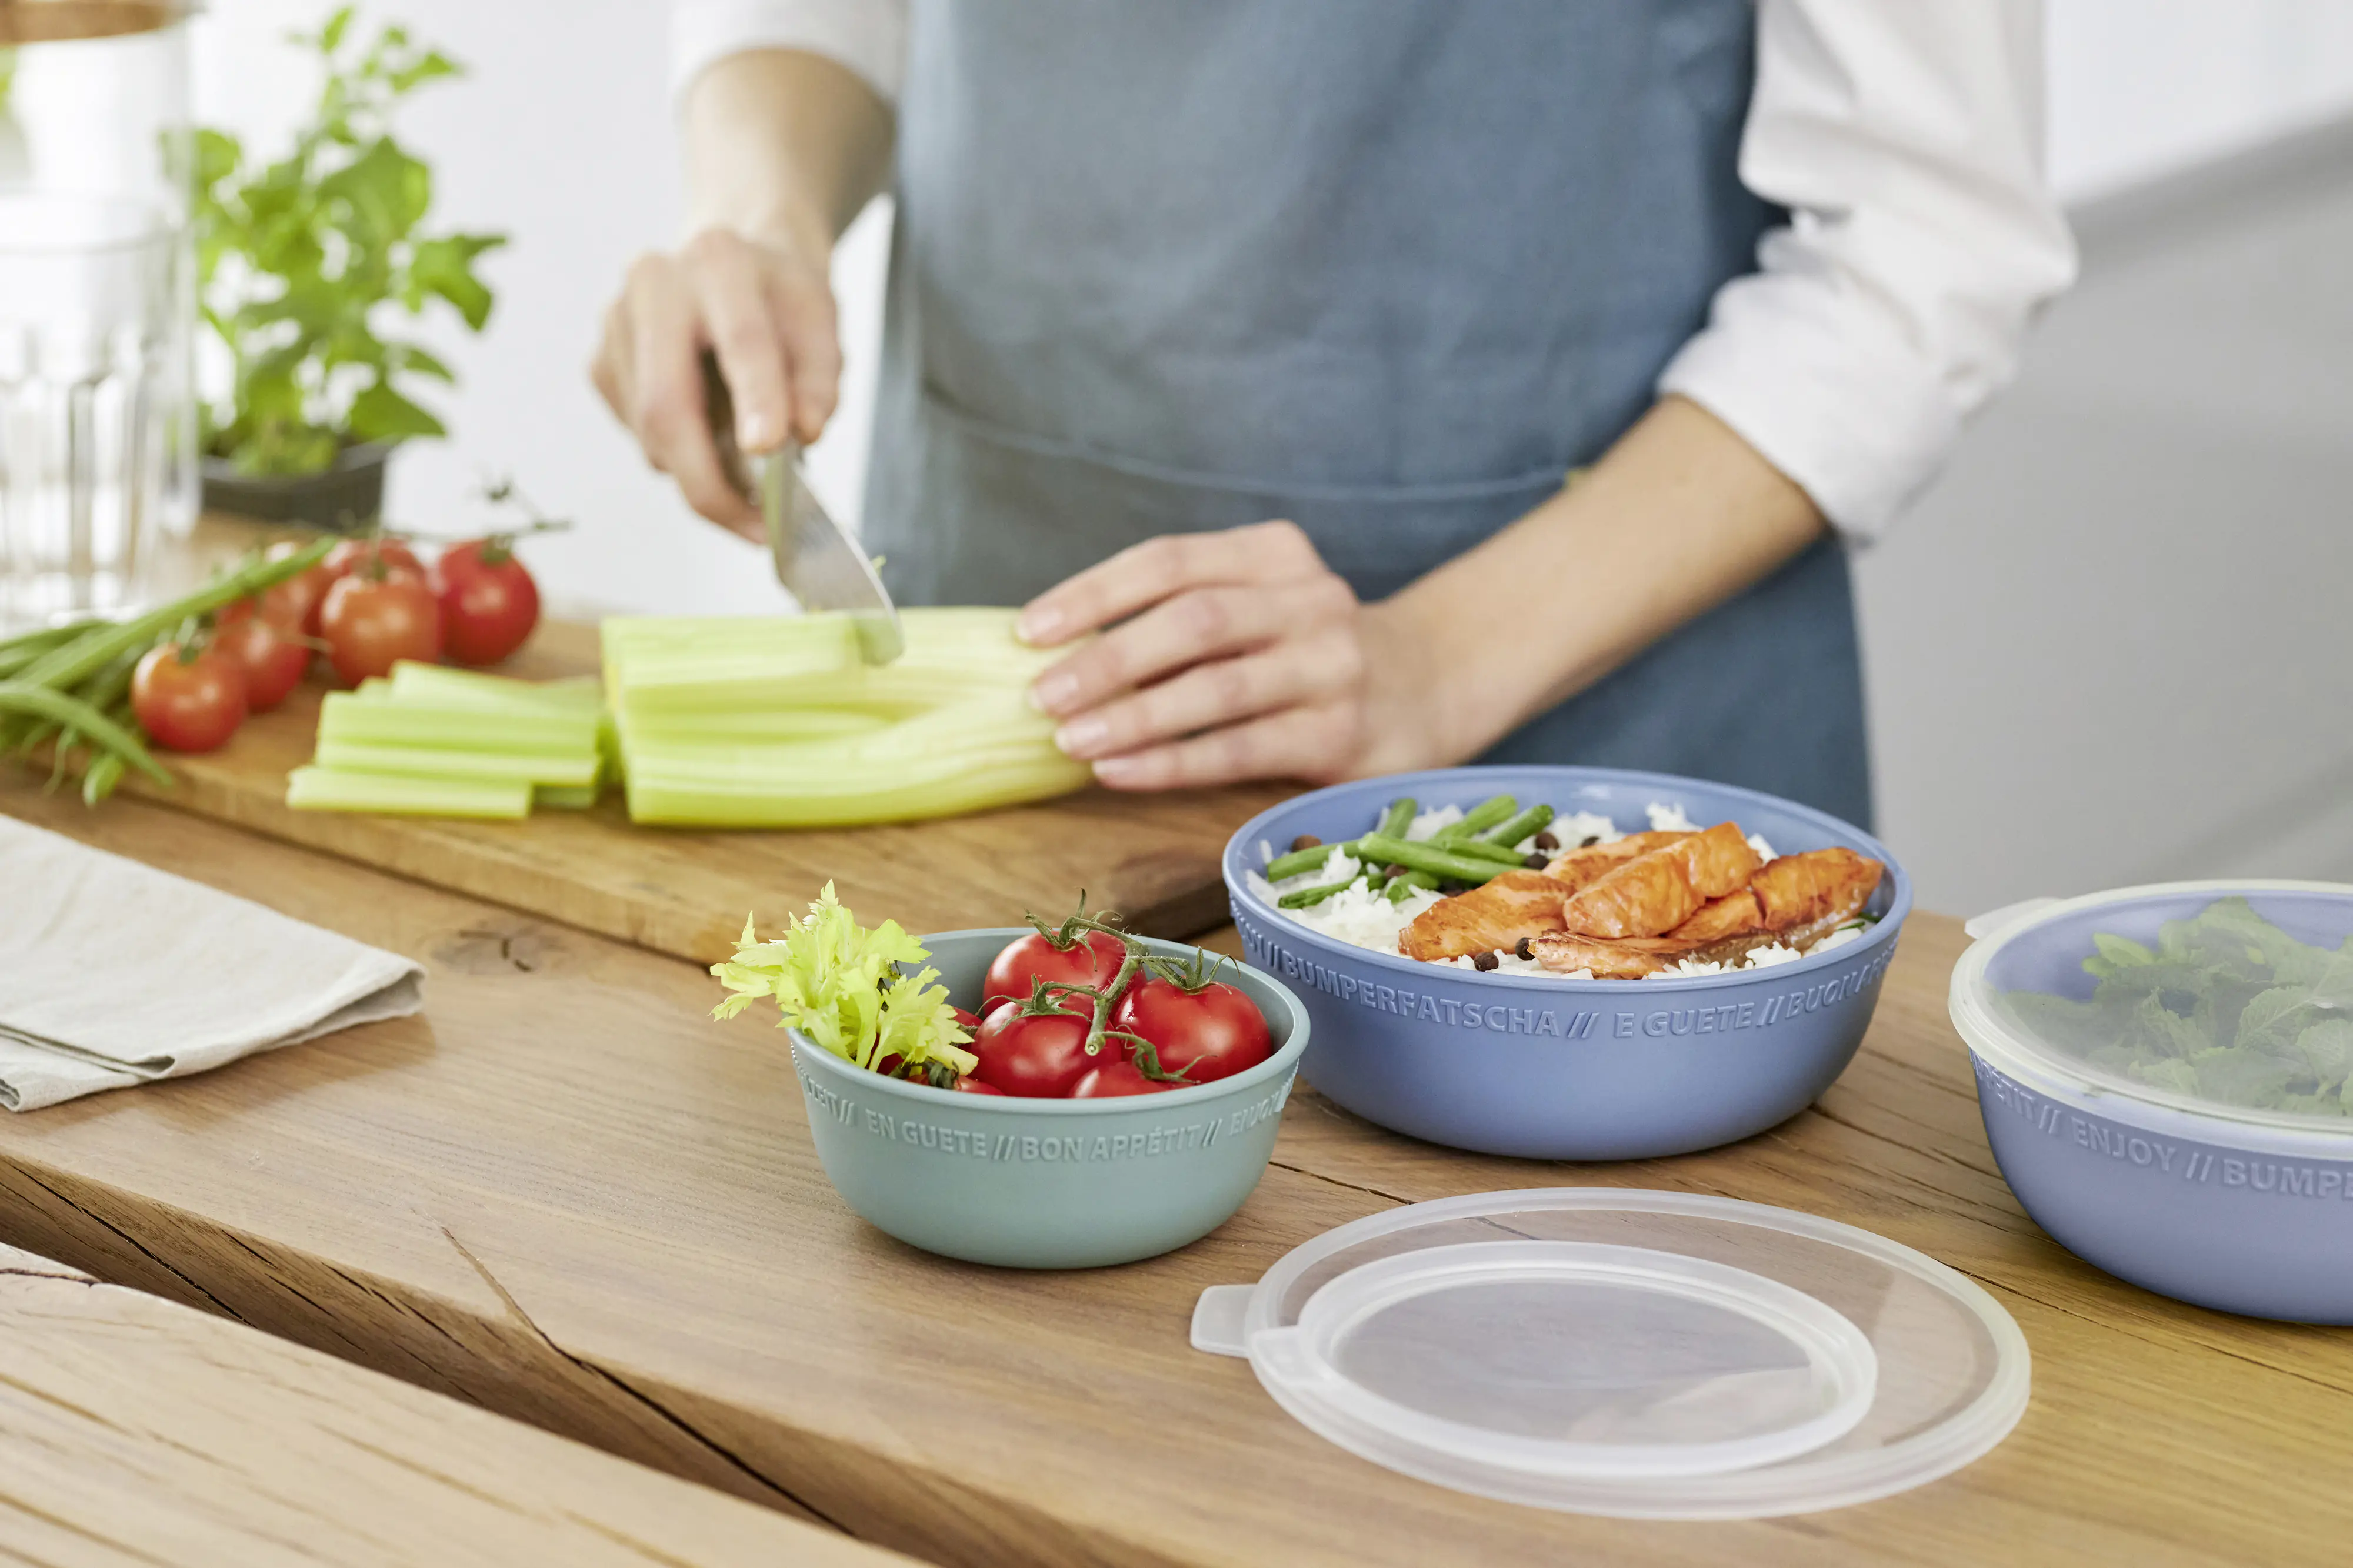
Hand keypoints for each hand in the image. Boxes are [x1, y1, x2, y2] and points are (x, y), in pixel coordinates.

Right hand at [591, 224, 840, 538]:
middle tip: (757, 529)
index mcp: (720, 261)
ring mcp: (614, 325)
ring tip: (748, 478)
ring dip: (701, 475)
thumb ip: (819, 378)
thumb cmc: (779, 299)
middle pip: (667, 405)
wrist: (730, 263)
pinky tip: (707, 433)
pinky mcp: (599, 364)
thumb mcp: (821, 322)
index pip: (741, 340)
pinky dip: (679, 458)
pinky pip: (640, 438)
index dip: (757, 399)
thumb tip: (804, 433)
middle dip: (710, 482)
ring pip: (651, 435)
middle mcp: (654, 285)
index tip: (771, 450)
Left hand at [1018, 521, 1445, 789]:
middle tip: (1041, 696)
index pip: (1170, 561)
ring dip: (1133, 716)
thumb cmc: (1307, 650)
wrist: (1432, 685)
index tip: (1029, 631)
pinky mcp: (1342, 734)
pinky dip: (1171, 761)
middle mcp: (1309, 599)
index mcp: (1274, 554)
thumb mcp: (1258, 605)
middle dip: (1106, 658)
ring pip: (1217, 688)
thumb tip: (1057, 654)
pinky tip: (1118, 771)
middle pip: (1192, 620)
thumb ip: (1181, 617)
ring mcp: (1332, 666)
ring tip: (1070, 740)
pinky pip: (1241, 749)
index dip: (1093, 594)